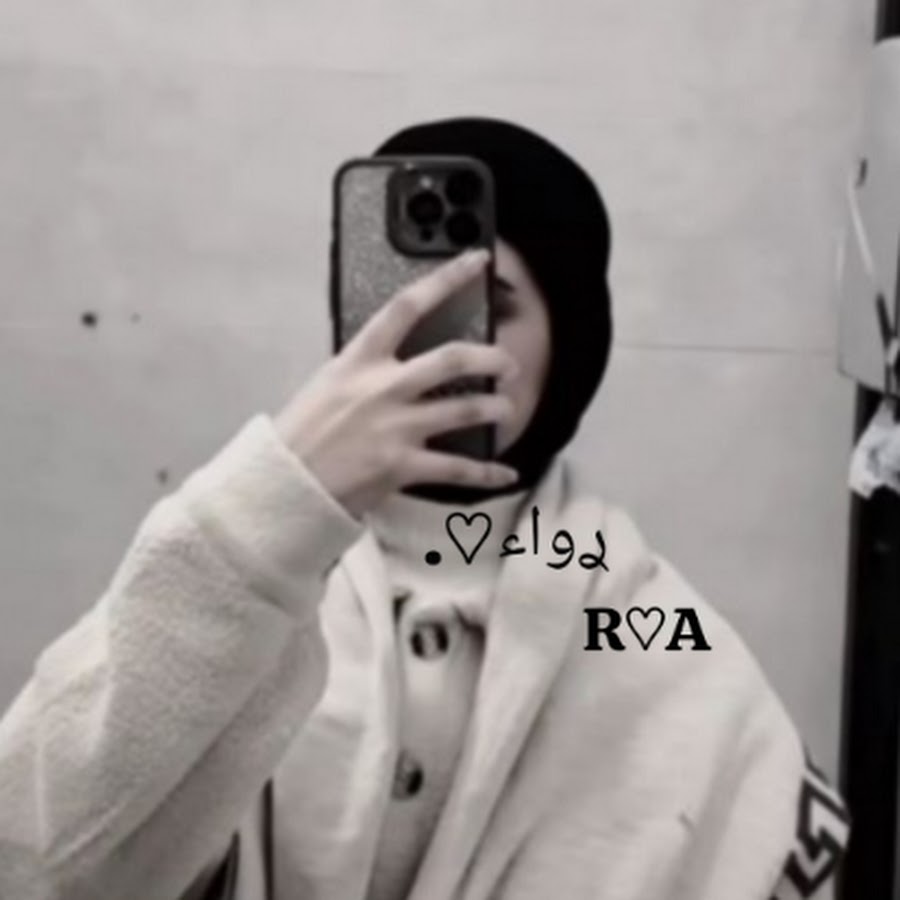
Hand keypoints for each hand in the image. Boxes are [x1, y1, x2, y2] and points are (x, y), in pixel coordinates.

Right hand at [274, 248, 520, 519]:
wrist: (284, 482)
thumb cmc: (303, 432)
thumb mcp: (330, 382)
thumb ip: (367, 368)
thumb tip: (401, 359)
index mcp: (359, 360)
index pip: (407, 305)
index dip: (447, 277)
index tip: (477, 261)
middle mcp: (382, 387)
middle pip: (453, 357)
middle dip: (491, 358)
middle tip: (508, 364)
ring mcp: (395, 427)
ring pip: (465, 409)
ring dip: (496, 408)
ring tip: (506, 407)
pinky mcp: (402, 466)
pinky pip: (458, 469)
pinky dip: (487, 472)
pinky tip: (506, 472)